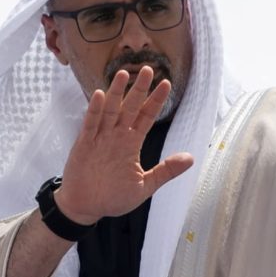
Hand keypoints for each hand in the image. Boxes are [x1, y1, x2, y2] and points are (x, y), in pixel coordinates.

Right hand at [53, 66, 194, 225]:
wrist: (86, 207)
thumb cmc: (113, 198)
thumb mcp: (145, 186)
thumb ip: (166, 171)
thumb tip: (191, 158)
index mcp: (131, 144)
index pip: (146, 117)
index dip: (156, 101)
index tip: (166, 83)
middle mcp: (117, 137)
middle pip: (130, 108)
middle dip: (139, 89)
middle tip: (148, 69)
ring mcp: (100, 139)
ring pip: (110, 111)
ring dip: (116, 93)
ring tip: (124, 74)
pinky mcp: (84, 145)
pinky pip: (90, 124)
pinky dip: (95, 111)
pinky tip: (100, 95)